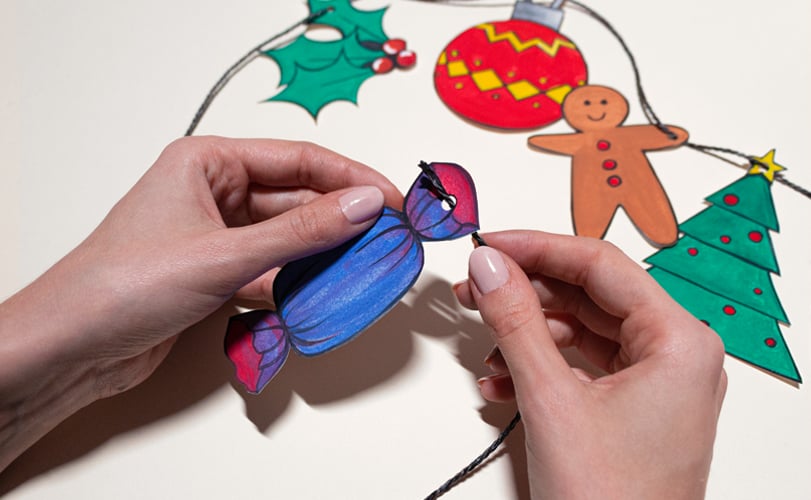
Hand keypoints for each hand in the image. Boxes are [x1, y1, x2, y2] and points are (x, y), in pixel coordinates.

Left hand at [0, 136, 401, 469]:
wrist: (71, 349)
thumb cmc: (125, 284)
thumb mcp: (225, 254)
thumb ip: (301, 233)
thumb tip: (364, 207)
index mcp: (207, 161)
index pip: (298, 159)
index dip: (350, 178)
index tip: (391, 201)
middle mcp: (213, 192)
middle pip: (296, 199)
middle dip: (341, 221)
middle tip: (385, 240)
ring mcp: (216, 234)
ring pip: (287, 238)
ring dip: (321, 256)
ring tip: (362, 269)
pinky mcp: (216, 272)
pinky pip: (272, 268)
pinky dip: (295, 282)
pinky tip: (318, 294)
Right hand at [454, 231, 726, 498]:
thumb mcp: (551, 398)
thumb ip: (517, 322)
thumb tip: (491, 267)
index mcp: (680, 342)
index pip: (600, 265)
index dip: (538, 248)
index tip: (492, 246)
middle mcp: (676, 357)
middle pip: (590, 296)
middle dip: (527, 293)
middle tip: (478, 286)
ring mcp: (656, 384)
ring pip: (582, 331)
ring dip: (528, 333)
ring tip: (484, 339)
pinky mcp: (633, 407)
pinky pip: (582, 365)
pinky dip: (540, 365)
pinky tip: (502, 378)